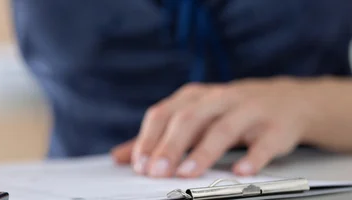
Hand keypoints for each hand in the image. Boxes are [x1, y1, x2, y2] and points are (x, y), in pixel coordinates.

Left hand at [112, 77, 326, 177]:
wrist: (288, 100)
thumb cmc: (229, 111)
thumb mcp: (192, 117)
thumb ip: (157, 137)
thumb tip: (120, 157)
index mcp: (194, 97)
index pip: (164, 114)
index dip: (148, 139)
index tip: (138, 164)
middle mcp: (219, 99)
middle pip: (189, 120)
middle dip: (169, 146)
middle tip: (155, 172)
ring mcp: (249, 111)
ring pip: (223, 129)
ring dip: (203, 152)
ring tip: (187, 173)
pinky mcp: (276, 127)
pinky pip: (264, 143)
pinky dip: (253, 157)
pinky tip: (240, 172)